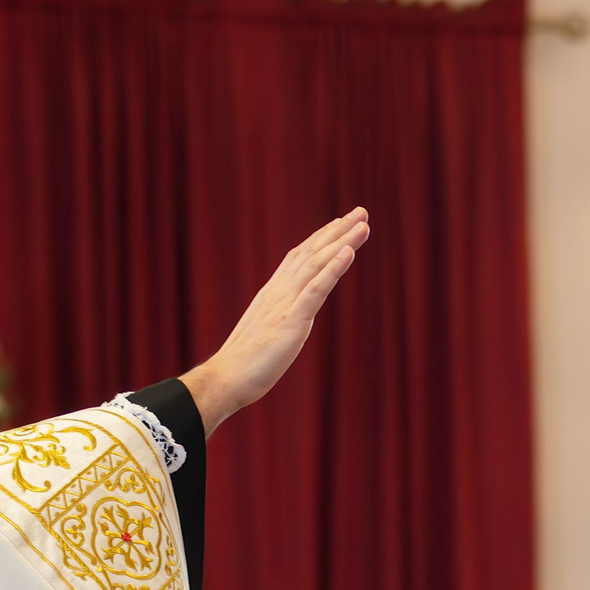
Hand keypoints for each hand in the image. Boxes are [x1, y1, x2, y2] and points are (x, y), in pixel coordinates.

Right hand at [181, 209, 371, 433]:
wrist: (225, 378)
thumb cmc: (243, 365)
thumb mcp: (265, 335)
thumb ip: (277, 322)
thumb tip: (286, 323)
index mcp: (273, 295)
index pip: (299, 258)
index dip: (320, 239)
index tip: (338, 224)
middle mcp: (279, 292)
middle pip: (312, 253)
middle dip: (337, 231)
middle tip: (361, 211)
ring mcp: (285, 304)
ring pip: (317, 264)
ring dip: (342, 242)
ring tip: (363, 224)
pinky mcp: (291, 321)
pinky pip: (315, 290)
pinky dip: (333, 269)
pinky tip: (349, 252)